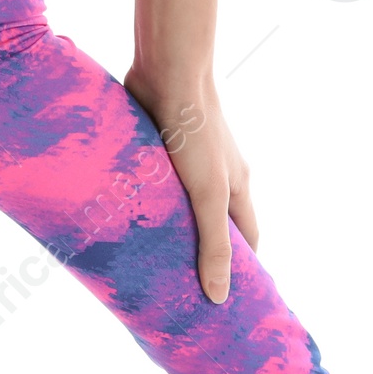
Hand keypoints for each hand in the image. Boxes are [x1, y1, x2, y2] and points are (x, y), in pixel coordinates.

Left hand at [124, 69, 257, 304]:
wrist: (169, 73)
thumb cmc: (195, 133)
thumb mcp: (209, 195)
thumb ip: (214, 245)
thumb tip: (219, 297)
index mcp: (237, 189)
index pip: (247, 241)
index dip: (241, 271)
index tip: (227, 301)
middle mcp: (216, 176)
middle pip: (213, 225)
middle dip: (200, 255)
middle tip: (179, 291)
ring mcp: (187, 162)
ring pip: (181, 205)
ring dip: (169, 230)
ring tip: (145, 263)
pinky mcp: (158, 148)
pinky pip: (155, 185)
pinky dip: (146, 204)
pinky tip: (125, 220)